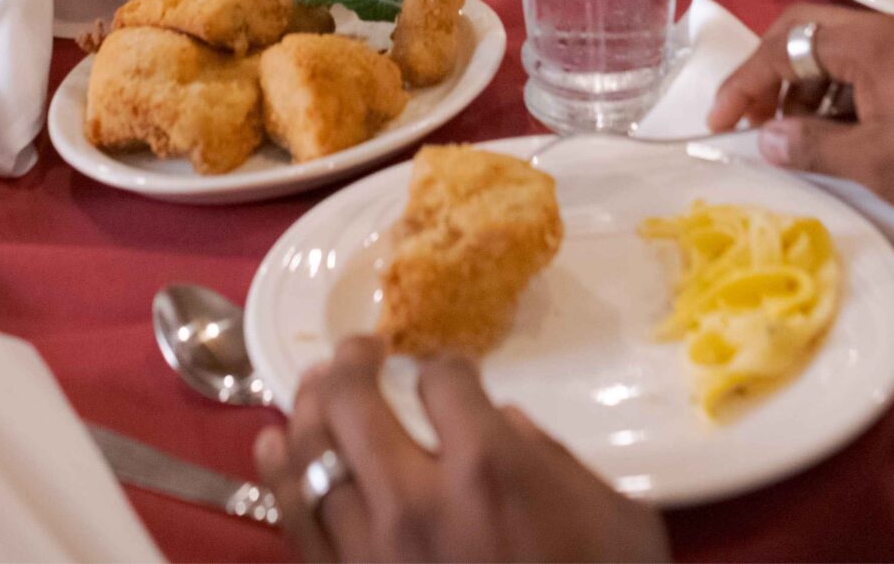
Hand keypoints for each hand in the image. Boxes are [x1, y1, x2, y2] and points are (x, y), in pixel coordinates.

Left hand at [254, 338, 666, 563]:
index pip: (443, 382)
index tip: (450, 374)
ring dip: (308, 411)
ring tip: (313, 388)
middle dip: (352, 363)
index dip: (446, 367)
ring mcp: (372, 549)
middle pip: (353, 403)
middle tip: (358, 351)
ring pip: (313, 457)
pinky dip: (279, 477)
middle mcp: (416, 499)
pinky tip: (274, 445)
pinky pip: (296, 523)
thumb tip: (507, 427)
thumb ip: (558, 462)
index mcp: (488, 470)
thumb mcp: (619, 522)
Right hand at [707, 5, 893, 222]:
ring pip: (836, 50)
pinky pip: (865, 66)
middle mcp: (887, 30)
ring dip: (804, 87)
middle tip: (750, 120)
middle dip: (769, 75)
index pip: (784, 44)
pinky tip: (838, 133)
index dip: (743, 83)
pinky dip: (837, 93)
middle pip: (806, 33)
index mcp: (870, 43)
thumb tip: (765, 138)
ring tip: (791, 136)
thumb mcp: (878, 164)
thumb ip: (815, 147)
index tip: (720, 124)